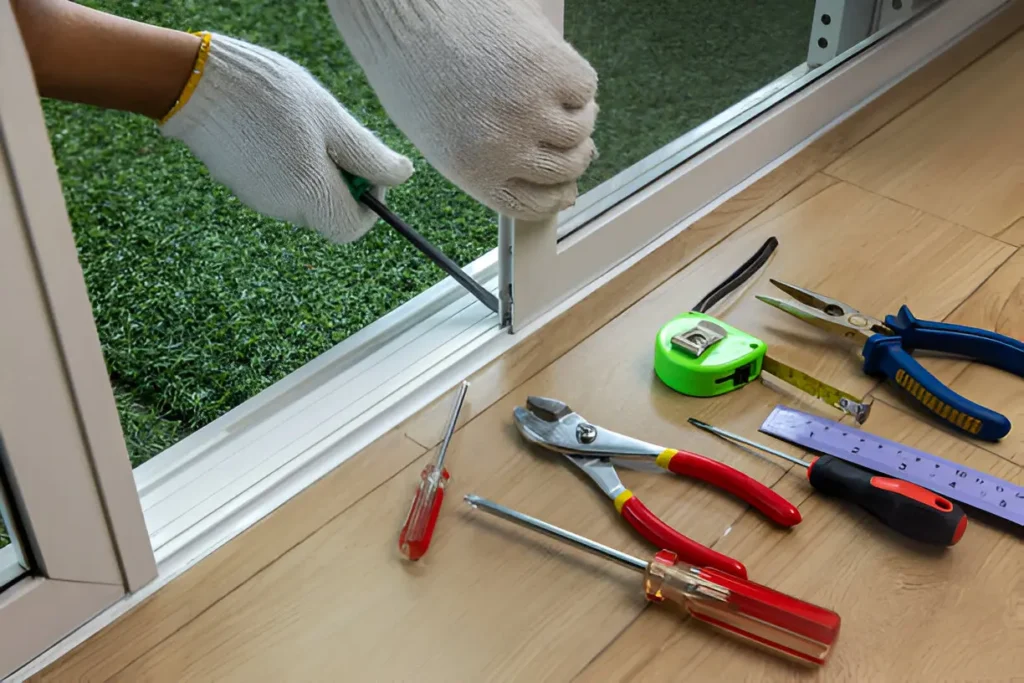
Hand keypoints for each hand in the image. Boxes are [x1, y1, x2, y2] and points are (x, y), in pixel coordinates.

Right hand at [160, 33, 412, 242]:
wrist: (197, 82)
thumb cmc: (272, 96)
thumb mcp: (333, 120)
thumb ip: (370, 155)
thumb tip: (402, 176)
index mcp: (311, 196)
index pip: (352, 228)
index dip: (370, 204)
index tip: (368, 169)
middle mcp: (284, 209)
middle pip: (329, 212)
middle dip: (342, 182)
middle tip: (334, 137)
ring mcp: (258, 200)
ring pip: (305, 197)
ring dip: (316, 169)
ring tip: (302, 126)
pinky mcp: (240, 185)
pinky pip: (279, 184)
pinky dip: (289, 164)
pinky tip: (276, 129)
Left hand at [327, 0, 598, 220]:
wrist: (411, 10)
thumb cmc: (419, 69)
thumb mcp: (444, 136)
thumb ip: (496, 166)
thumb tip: (563, 190)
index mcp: (474, 171)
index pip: (533, 204)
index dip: (554, 196)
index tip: (564, 187)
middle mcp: (505, 148)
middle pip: (566, 168)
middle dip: (571, 152)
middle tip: (561, 128)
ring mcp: (530, 108)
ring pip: (581, 129)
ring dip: (575, 112)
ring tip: (547, 90)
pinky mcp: (551, 69)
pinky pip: (585, 88)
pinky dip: (574, 79)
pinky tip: (546, 63)